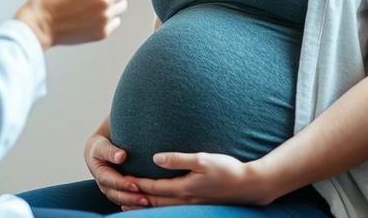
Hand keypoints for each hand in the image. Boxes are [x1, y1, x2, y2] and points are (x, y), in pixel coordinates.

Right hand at [83, 133, 148, 207]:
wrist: (98, 151)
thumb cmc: (101, 147)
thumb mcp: (102, 146)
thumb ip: (110, 151)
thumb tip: (121, 156)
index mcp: (100, 173)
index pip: (111, 181)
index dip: (123, 184)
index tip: (136, 186)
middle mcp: (105, 185)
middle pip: (117, 195)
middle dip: (130, 198)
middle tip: (145, 199)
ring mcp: (111, 190)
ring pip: (122, 200)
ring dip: (134, 203)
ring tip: (147, 202)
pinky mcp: (119, 192)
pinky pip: (126, 201)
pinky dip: (135, 204)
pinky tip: (146, 204)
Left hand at [128, 152, 271, 207]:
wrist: (249, 186)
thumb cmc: (227, 169)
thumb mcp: (203, 159)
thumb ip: (178, 159)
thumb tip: (156, 158)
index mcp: (184, 188)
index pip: (153, 188)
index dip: (136, 184)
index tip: (122, 180)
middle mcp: (185, 200)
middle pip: (153, 202)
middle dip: (135, 199)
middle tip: (118, 195)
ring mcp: (191, 204)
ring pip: (162, 207)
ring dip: (145, 205)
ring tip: (130, 202)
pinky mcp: (197, 204)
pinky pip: (172, 207)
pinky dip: (159, 205)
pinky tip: (157, 202)